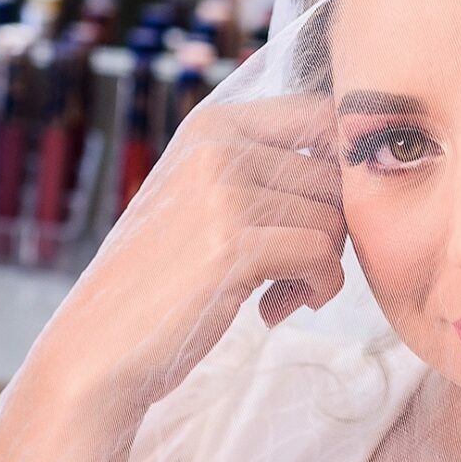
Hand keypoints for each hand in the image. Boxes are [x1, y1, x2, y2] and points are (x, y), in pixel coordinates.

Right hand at [25, 93, 347, 421]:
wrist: (101, 344)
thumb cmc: (164, 278)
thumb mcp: (205, 198)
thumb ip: (265, 167)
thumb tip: (359, 154)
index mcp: (212, 123)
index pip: (322, 117)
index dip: (344, 173)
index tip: (319, 219)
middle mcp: (217, 145)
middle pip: (336, 175)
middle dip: (330, 230)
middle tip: (294, 273)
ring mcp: (223, 192)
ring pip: (333, 218)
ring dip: (320, 268)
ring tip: (279, 293)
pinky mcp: (232, 245)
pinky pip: (321, 256)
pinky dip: (317, 289)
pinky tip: (277, 308)